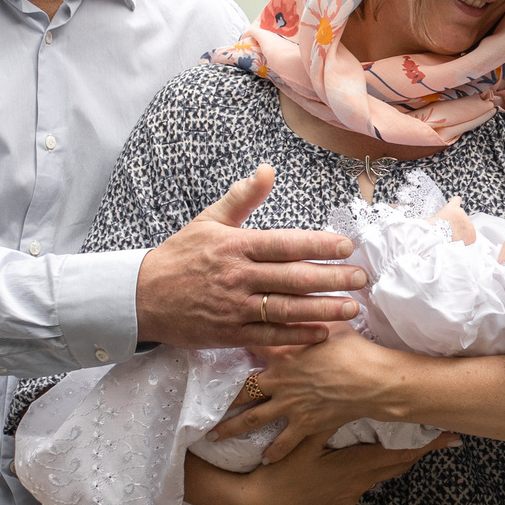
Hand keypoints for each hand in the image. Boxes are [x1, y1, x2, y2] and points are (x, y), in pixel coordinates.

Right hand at [136, 165, 370, 348]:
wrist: (142, 297)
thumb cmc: (180, 256)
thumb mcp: (208, 221)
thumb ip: (242, 198)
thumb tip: (267, 169)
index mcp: (236, 246)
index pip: (285, 244)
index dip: (319, 245)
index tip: (347, 246)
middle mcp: (238, 277)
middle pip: (293, 278)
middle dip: (332, 278)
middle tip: (362, 278)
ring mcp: (235, 307)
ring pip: (287, 309)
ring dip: (323, 310)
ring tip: (351, 308)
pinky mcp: (230, 333)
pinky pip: (270, 335)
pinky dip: (298, 335)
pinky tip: (323, 334)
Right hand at [186, 434, 451, 504]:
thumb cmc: (281, 471)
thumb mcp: (302, 440)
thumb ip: (325, 417)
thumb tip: (342, 392)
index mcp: (356, 465)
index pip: (402, 454)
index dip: (428, 445)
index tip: (451, 436)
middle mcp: (360, 482)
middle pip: (399, 465)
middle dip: (420, 450)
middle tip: (440, 435)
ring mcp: (350, 494)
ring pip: (383, 474)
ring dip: (398, 458)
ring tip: (413, 442)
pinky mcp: (339, 500)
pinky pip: (366, 481)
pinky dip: (376, 468)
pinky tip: (371, 459)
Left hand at [211, 329, 408, 462]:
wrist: (372, 379)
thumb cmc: (354, 347)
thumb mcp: (330, 322)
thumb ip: (310, 311)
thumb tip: (302, 290)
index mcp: (282, 352)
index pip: (250, 344)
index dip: (231, 343)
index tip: (213, 343)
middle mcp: (279, 379)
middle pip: (242, 389)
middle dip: (220, 398)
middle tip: (200, 404)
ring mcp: (289, 404)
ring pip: (253, 418)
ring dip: (232, 428)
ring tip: (214, 436)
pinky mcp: (304, 423)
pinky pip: (284, 441)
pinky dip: (273, 451)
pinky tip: (263, 459)